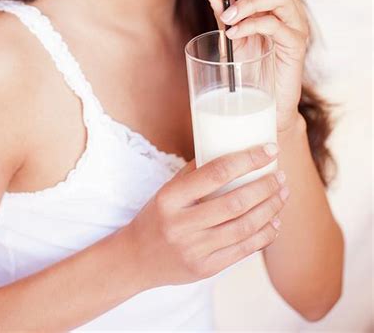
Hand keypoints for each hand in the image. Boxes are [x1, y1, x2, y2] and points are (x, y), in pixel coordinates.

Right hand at [125, 145, 288, 288]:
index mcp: (170, 197)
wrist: (136, 259)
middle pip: (235, 203)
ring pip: (244, 227)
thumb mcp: (167, 190)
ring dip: (270, 209)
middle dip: (265, 187)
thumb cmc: (157, 216)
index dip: (247, 160)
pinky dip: (264, 234)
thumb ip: (195, 173)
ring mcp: (194, 249)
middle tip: (280, 176)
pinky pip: (243, 251)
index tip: (269, 150)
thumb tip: (231, 149)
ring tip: (282, 194)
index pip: (216, 173)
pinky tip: (274, 221)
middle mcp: (181, 224)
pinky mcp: (206, 269)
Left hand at [202, 0, 308, 132]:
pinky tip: (235, 33)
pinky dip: (253, 24)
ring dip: (248, 2)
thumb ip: (222, 10)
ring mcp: (295, 25)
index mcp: (271, 2)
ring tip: (226, 18)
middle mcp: (286, 8)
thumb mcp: (231, 34)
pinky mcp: (296, 45)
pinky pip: (277, 25)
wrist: (262, 104)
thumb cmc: (248, 68)